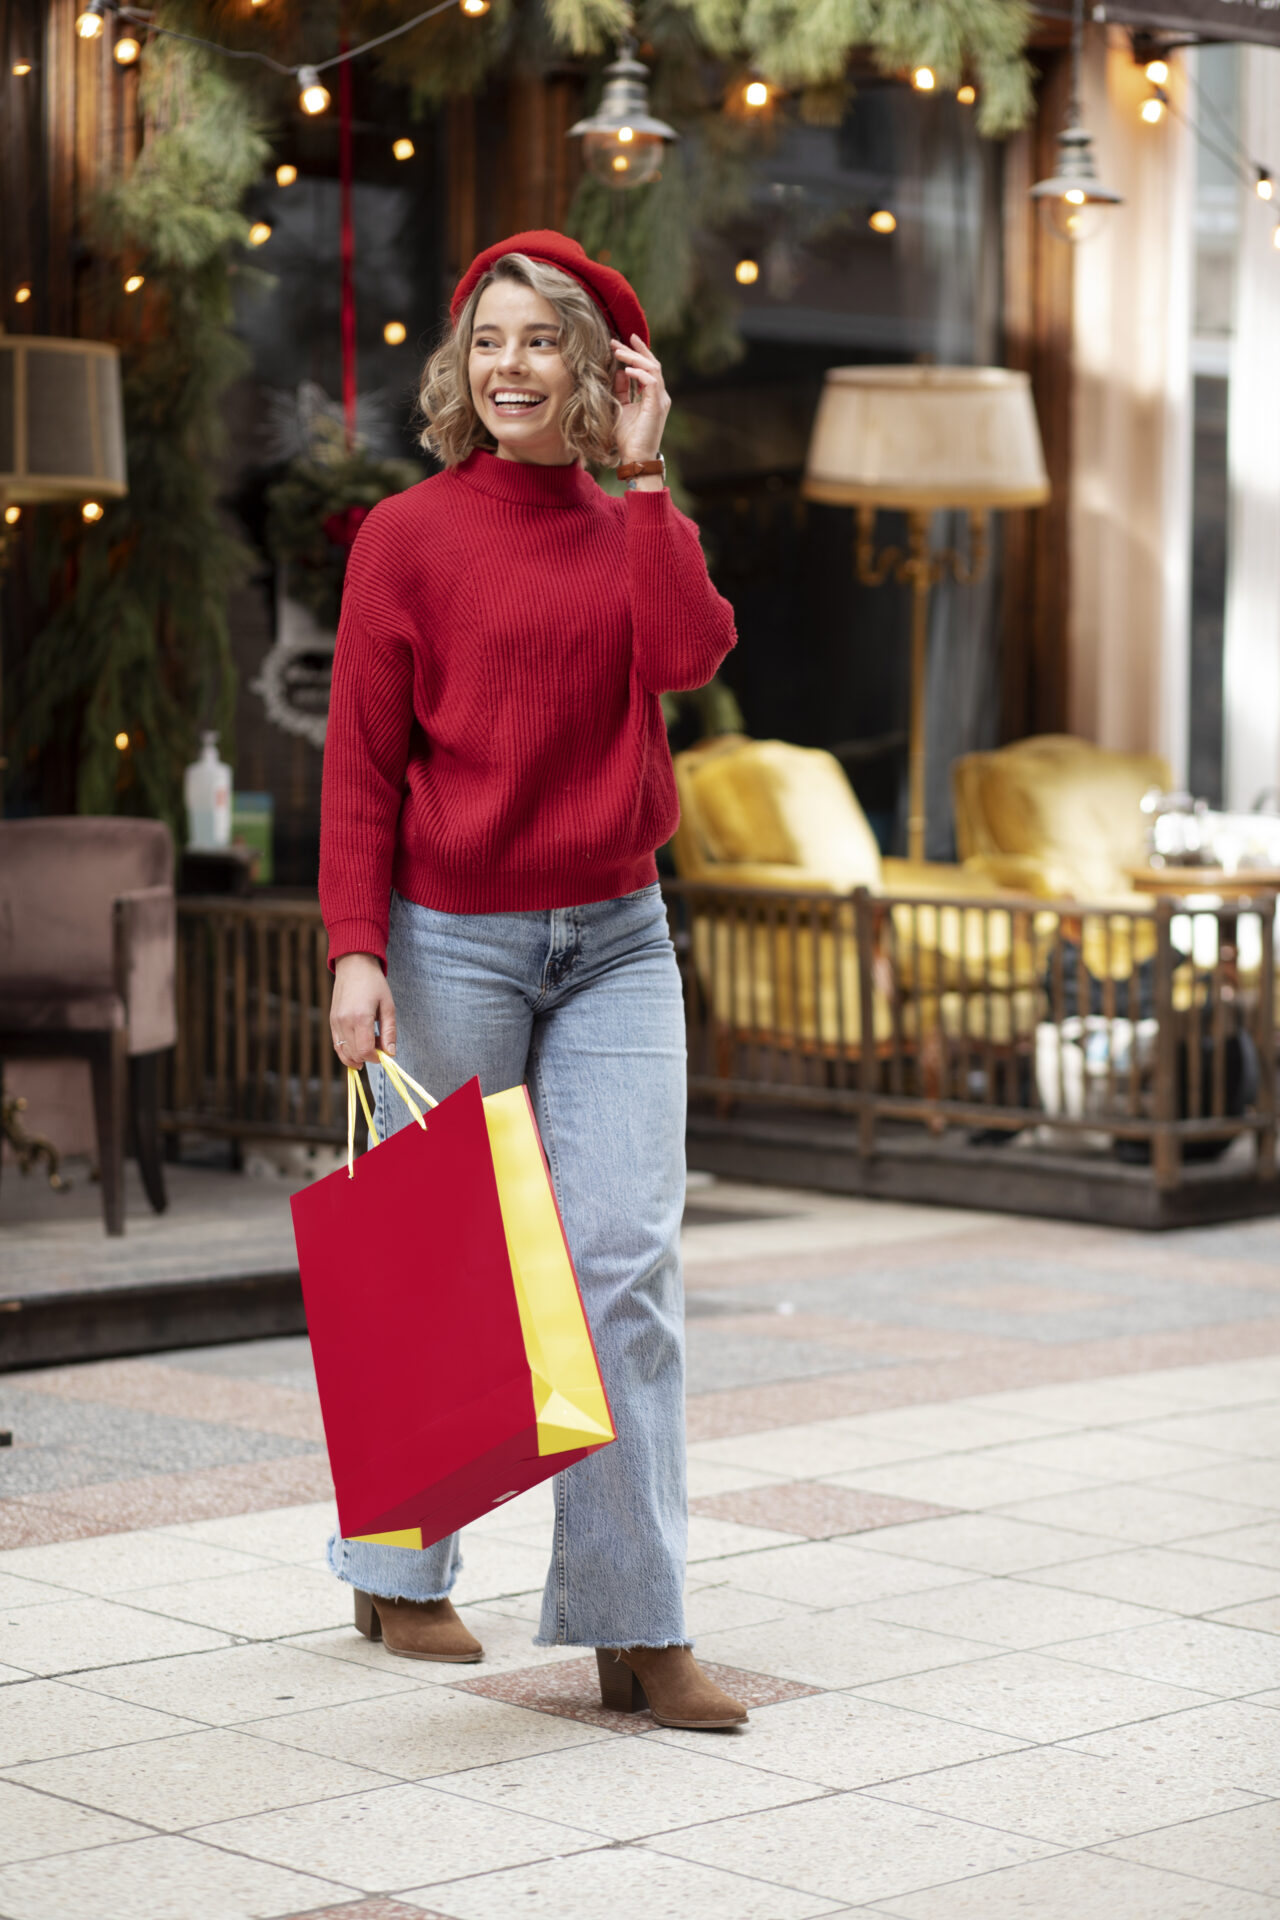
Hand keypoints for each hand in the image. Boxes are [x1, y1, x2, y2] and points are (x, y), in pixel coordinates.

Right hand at [330, 953, 395, 1066]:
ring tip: (370, 1048)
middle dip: (368, 1057)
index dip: (376, 1058)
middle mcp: (344, 1022)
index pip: (365, 1051)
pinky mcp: (331, 1020)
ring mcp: (335, 1022)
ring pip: (343, 1051)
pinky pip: (337, 1043)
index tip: (384, 1055)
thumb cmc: (374, 983)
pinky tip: (358, 1047)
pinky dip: (346, 1050)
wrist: (354, 965)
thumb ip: (389, 1032)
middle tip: (379, 1048)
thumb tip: (391, 1054)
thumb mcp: (388, 1006)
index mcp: (360, 1018)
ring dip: (356, 1056)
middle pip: (354, 1054)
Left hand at [611, 334, 670, 465]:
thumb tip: (619, 372)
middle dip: (634, 350)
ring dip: (635, 359)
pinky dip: (639, 374)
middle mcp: (660, 395)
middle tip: (616, 341)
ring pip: (653, 369)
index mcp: (653, 395)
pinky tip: (626, 370)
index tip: (621, 342)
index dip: (636, 353)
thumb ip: (622, 390)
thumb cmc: (628, 437)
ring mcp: (661, 400)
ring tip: (618, 352)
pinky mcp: (658, 406)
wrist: (636, 458)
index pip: (648, 368)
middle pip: (651, 364)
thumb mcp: (621, 408)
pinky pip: (652, 383)